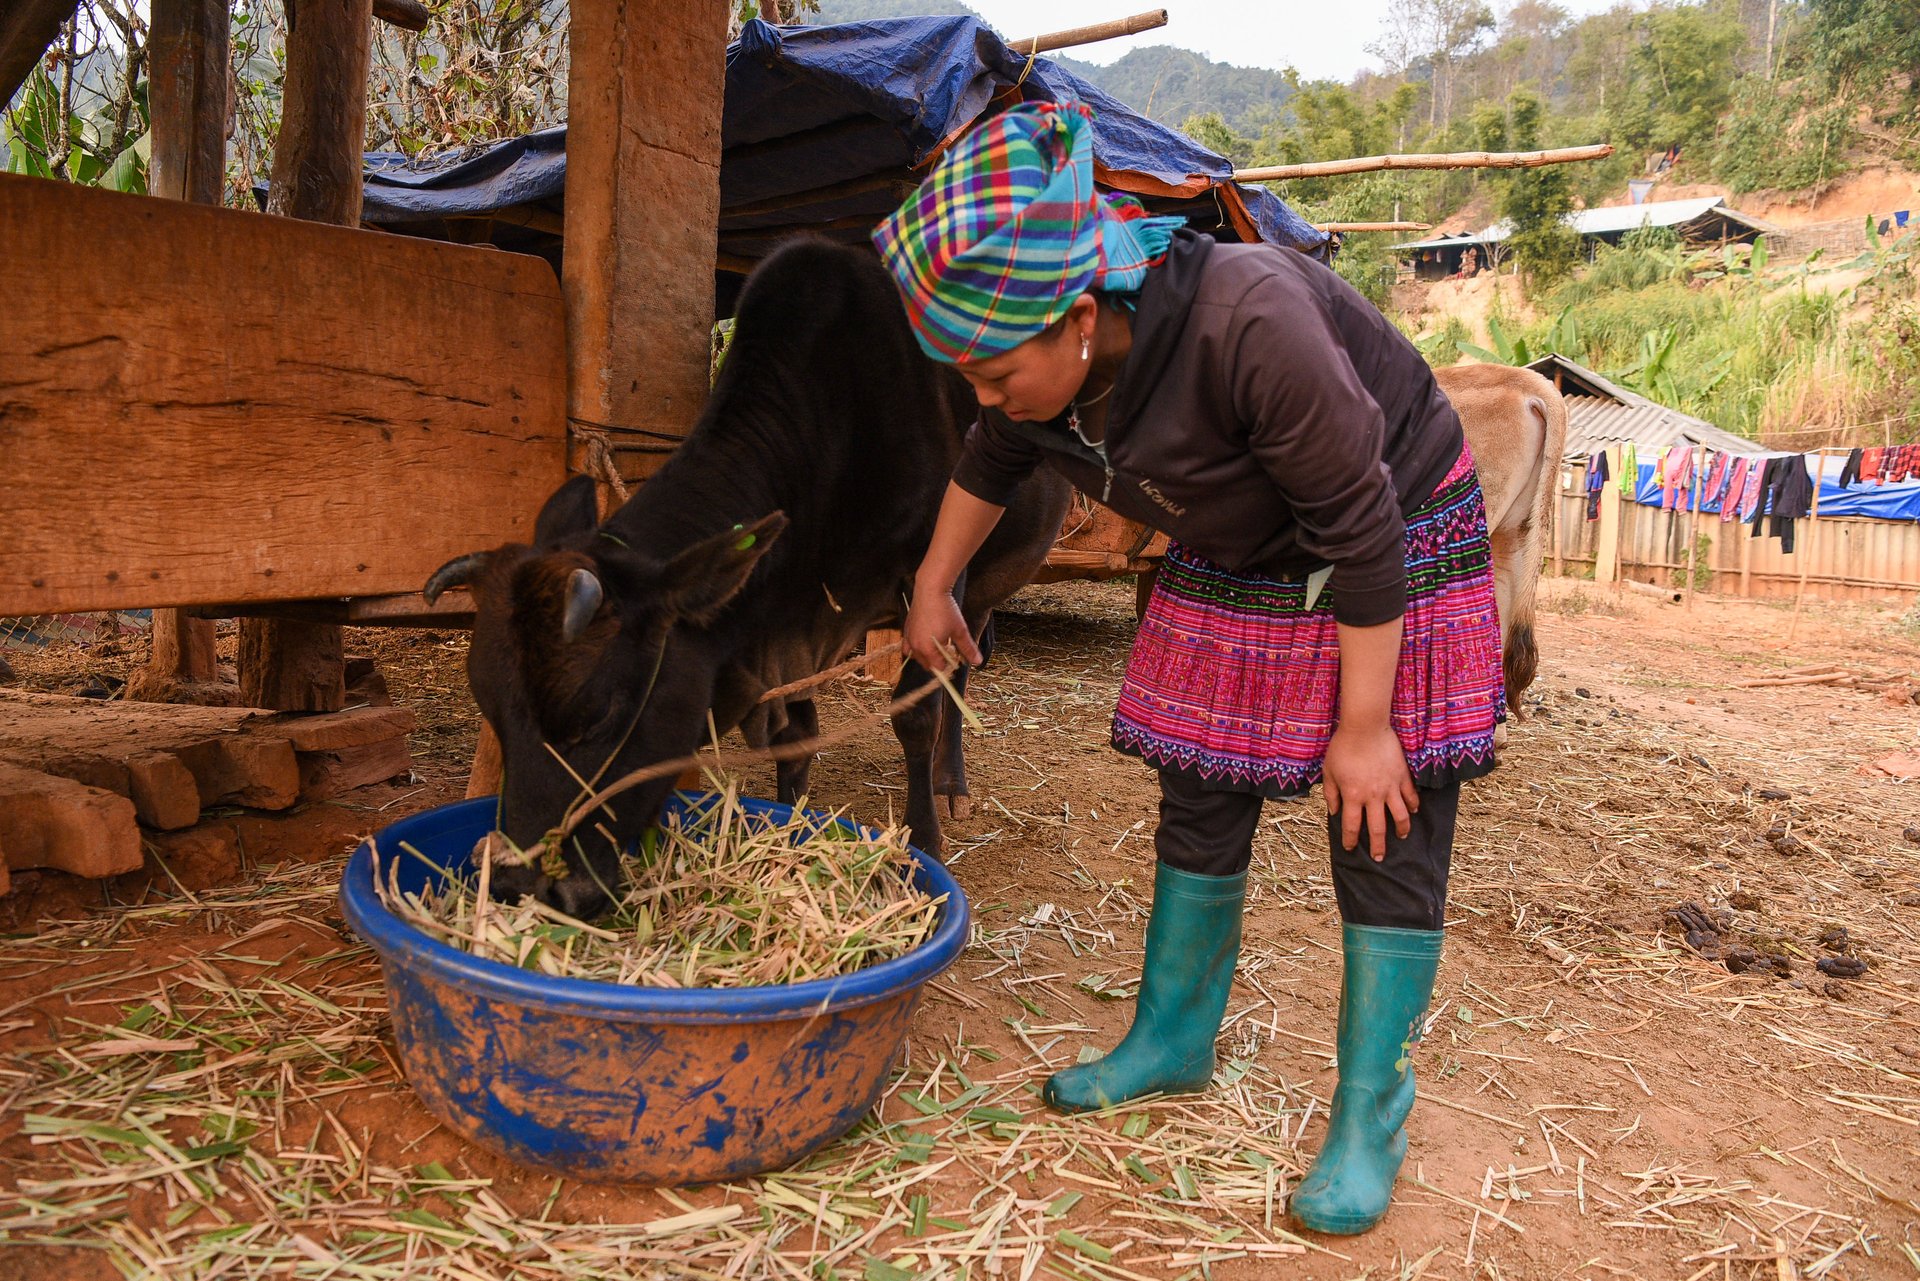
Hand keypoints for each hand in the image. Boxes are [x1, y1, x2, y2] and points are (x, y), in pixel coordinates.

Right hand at [904, 583, 980, 670]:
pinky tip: (924, 641)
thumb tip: (978, 662)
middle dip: (938, 661)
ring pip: (917, 657)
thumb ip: (967, 648)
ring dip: (926, 656)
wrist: (930, 590)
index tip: (955, 656)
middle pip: (927, 665)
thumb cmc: (946, 610)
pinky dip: (915, 648)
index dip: (949, 664)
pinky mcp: (906, 630)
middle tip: (948, 650)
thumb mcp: (960, 630)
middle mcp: (915, 647)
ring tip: (937, 645)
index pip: (939, 667)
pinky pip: (907, 647)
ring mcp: (909, 639)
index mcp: (928, 650)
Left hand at [1322, 722, 1417, 860]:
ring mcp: (1390, 787)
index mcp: (1353, 796)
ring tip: (1402, 837)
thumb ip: (1331, 794)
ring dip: (1402, 829)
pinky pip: (1411, 795)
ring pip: (1400, 815)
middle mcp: (1373, 796)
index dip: (1350, 840)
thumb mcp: (1329, 771)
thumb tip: (1335, 812)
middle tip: (1379, 858)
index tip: (1350, 848)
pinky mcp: (1402, 776)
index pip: (1352, 826)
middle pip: (1378, 828)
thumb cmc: (1342, 747)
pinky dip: (1413, 805)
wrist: (1365, 727)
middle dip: (1378, 846)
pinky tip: (1413, 811)